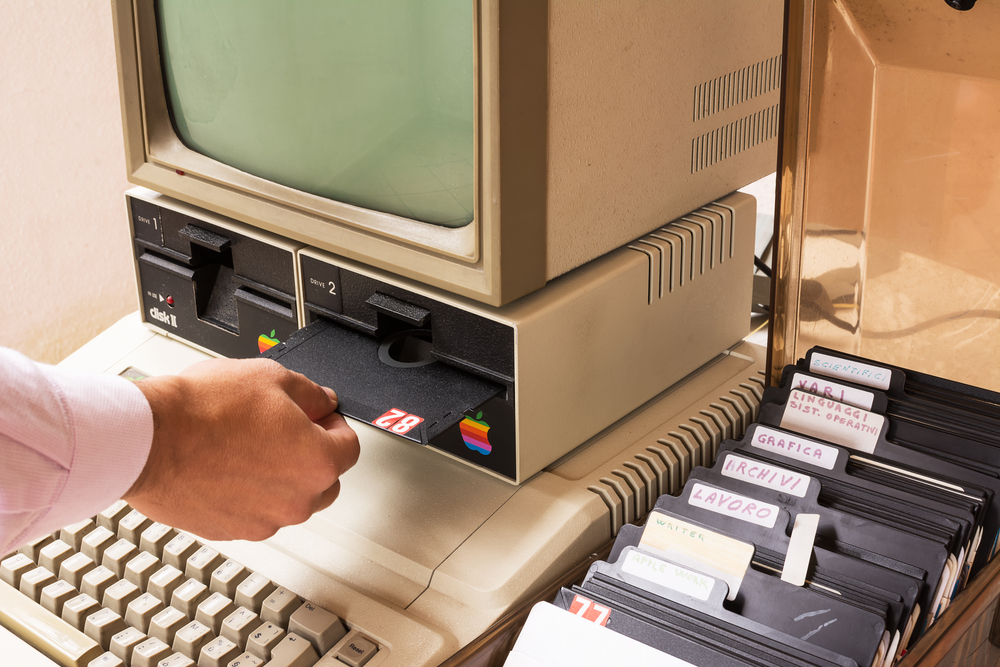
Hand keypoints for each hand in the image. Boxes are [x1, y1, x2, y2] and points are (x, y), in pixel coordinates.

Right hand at [125, 358, 359, 540]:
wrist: (148, 439)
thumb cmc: (204, 410)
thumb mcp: (272, 377)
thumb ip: (311, 393)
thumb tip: (323, 402)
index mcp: (317, 462)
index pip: (350, 447)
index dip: (335, 425)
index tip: (320, 416)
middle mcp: (296, 500)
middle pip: (324, 479)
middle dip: (312, 454)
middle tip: (283, 429)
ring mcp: (263, 521)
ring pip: (288, 499)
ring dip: (280, 477)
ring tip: (247, 445)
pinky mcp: (230, 531)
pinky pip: (254, 511)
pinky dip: (248, 494)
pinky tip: (225, 465)